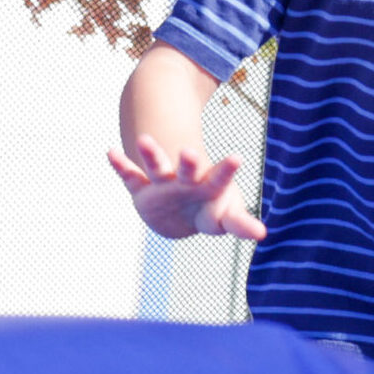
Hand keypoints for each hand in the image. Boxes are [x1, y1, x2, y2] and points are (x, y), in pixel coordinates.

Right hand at [107, 133, 265, 240]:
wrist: (184, 209)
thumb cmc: (212, 211)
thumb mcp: (225, 218)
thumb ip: (241, 223)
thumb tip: (263, 234)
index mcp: (209, 188)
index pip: (220, 180)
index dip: (226, 171)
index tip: (237, 157)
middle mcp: (187, 181)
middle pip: (189, 171)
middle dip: (189, 163)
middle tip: (189, 153)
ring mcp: (164, 184)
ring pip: (157, 168)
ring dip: (152, 155)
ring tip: (143, 139)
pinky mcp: (142, 190)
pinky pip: (130, 177)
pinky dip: (120, 166)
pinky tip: (110, 152)